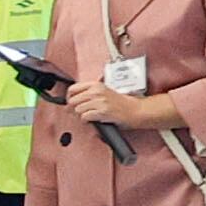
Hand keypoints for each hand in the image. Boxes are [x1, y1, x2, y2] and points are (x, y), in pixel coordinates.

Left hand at [63, 78, 186, 129]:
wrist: (136, 110)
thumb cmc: (121, 103)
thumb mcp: (104, 91)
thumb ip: (89, 92)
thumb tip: (72, 98)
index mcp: (96, 85)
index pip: (72, 89)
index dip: (70, 98)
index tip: (73, 103)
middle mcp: (97, 91)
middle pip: (72, 101)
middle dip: (74, 109)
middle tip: (81, 112)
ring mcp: (100, 101)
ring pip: (77, 110)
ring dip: (81, 115)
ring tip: (91, 115)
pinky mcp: (102, 111)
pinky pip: (84, 117)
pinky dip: (87, 121)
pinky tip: (94, 119)